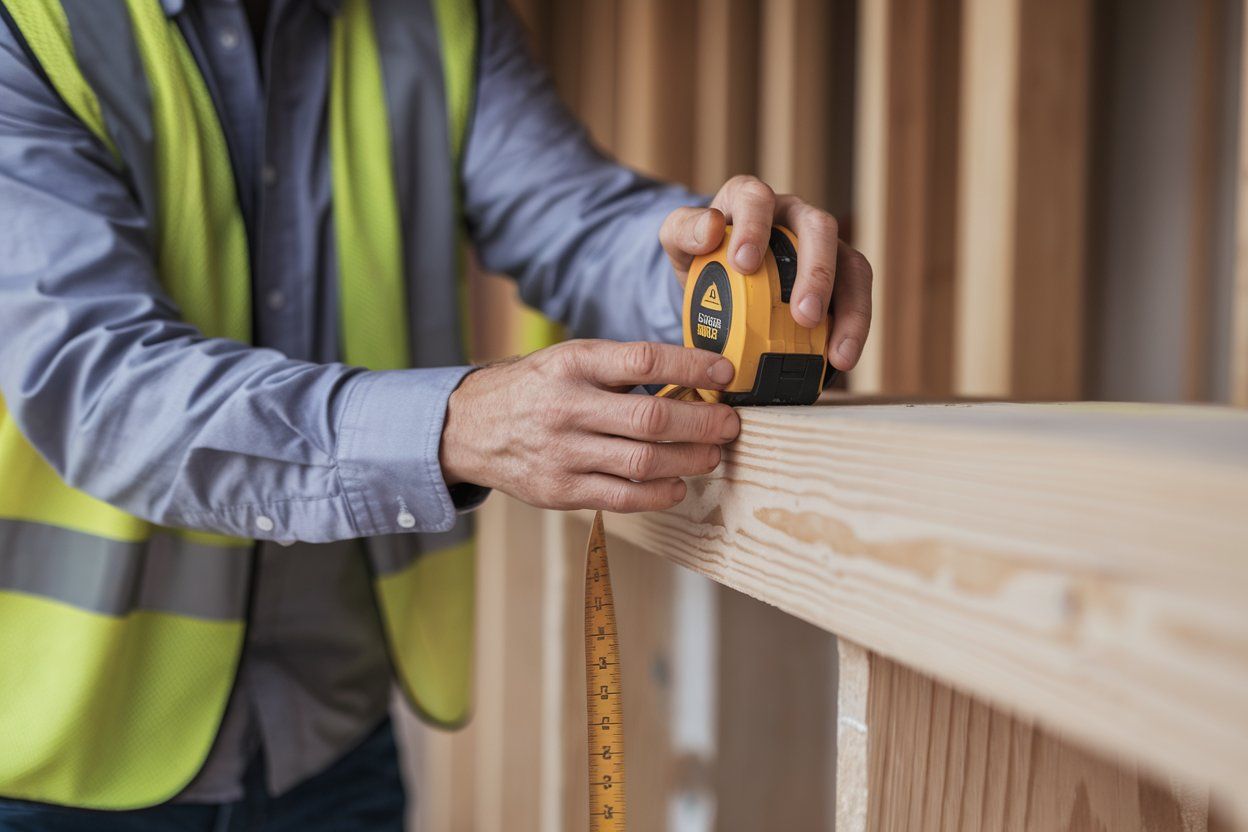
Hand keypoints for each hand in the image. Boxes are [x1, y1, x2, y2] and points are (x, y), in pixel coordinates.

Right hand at [440, 340, 740, 511]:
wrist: (470, 428)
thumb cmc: (536, 390)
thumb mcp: (569, 361)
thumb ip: (622, 369)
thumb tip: (694, 376)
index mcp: (573, 365)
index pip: (644, 361)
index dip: (692, 366)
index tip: (724, 372)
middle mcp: (567, 408)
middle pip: (652, 418)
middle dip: (704, 422)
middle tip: (730, 423)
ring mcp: (563, 453)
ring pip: (644, 462)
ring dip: (690, 459)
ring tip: (711, 454)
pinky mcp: (560, 491)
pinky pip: (623, 497)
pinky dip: (660, 493)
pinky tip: (678, 484)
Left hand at [660, 175, 872, 371]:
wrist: (716, 278)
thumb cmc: (700, 254)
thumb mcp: (677, 241)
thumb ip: (683, 231)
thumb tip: (710, 229)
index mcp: (752, 200)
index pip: (757, 199)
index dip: (754, 227)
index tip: (743, 264)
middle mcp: (794, 216)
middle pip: (819, 228)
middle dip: (817, 273)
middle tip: (803, 316)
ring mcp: (822, 247)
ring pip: (851, 265)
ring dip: (850, 309)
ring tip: (837, 353)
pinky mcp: (838, 277)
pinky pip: (856, 298)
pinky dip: (854, 329)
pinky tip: (841, 360)